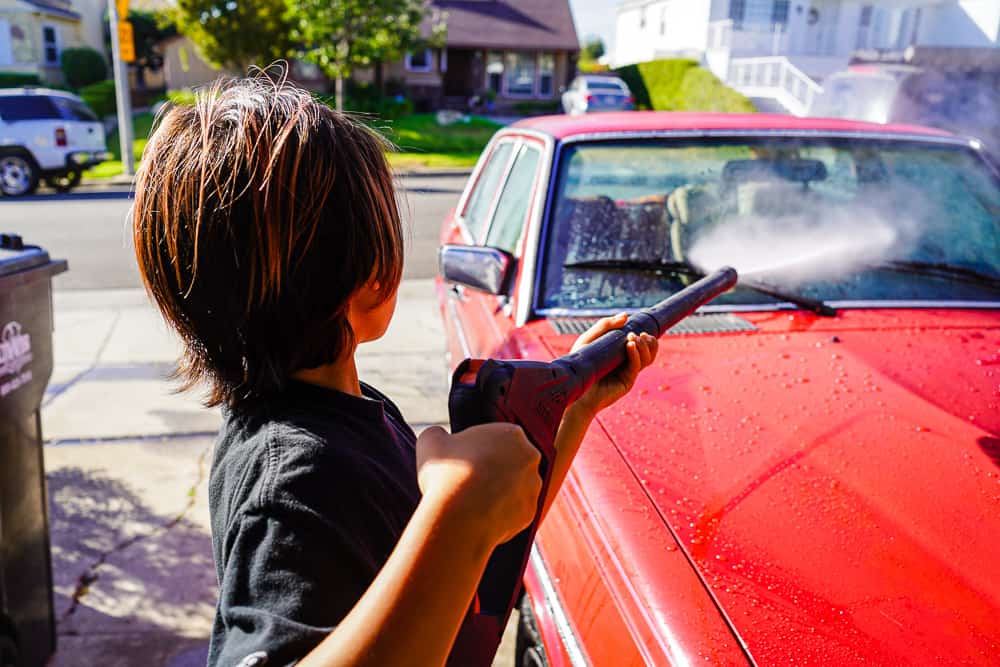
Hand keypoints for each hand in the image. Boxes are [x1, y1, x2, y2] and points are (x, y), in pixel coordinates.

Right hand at [416, 423, 541, 546]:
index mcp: (511, 433)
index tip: (464, 460)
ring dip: (498, 492)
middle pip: (509, 462)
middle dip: (492, 470)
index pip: (496, 437)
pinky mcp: (530, 513)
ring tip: (471, 502)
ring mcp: (533, 487)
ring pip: (514, 488)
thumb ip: (437, 434)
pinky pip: (514, 512)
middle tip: (467, 481)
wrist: (459, 517)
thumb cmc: (446, 474)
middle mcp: (530, 458)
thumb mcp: (430, 441)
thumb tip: (437, 437)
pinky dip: (499, 514)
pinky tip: (480, 516)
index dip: (477, 449)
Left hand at [570, 313, 657, 416]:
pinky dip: (636, 355)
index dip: (648, 338)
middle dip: (649, 342)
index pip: (643, 344)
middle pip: (650, 352)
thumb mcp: (590, 339)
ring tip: (633, 339)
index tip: (641, 330)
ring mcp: (628, 373)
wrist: (574, 385)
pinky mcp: (626, 382)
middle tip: (638, 335)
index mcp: (623, 353)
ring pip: (647, 359)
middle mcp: (628, 363)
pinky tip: (630, 346)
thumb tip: (626, 315)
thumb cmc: (580, 363)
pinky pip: (636, 367)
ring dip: (644, 347)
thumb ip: (605, 325)